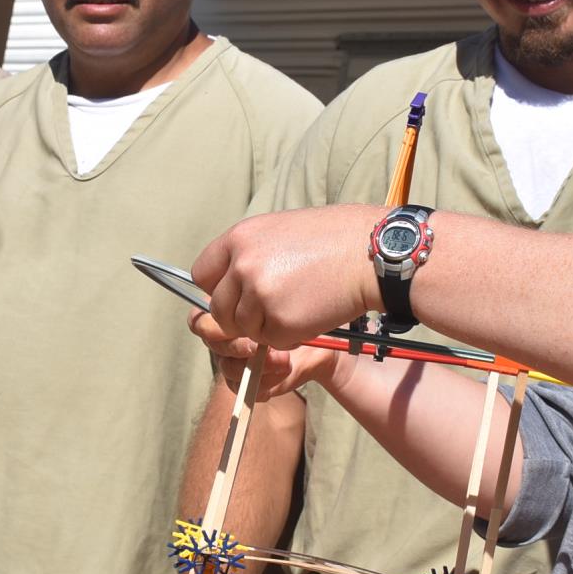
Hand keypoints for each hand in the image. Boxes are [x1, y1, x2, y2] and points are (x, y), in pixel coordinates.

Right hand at [187, 311, 336, 400]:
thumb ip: (260, 299)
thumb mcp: (280, 298)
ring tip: (284, 361)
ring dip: (255, 366)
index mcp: (225, 313)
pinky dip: (265, 382)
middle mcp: (224, 338)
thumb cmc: (297, 313)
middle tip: (257, 345)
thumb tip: (253, 306)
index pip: (199, 319)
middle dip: (234, 345)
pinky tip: (284, 371)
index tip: (239, 320)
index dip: (212, 323)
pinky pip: (244, 388)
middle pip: (211, 344)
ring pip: (227, 368)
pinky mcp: (247, 383)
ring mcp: (233, 362)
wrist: (318, 342)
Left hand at [193, 205, 386, 349]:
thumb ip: (248, 255)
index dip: (217, 289)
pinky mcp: (279, 323)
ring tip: (298, 303)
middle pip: (218, 310)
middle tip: (271, 309)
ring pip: (244, 329)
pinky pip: (272, 341)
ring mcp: (258, 295)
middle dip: (239, 317)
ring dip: (267, 326)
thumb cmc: (332, 239)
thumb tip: (226, 282)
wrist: (371, 253)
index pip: (201, 274)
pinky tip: (310, 312)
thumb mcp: (279, 231)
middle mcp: (241, 266)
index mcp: (238, 239)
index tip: (235, 295)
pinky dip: (289, 336)